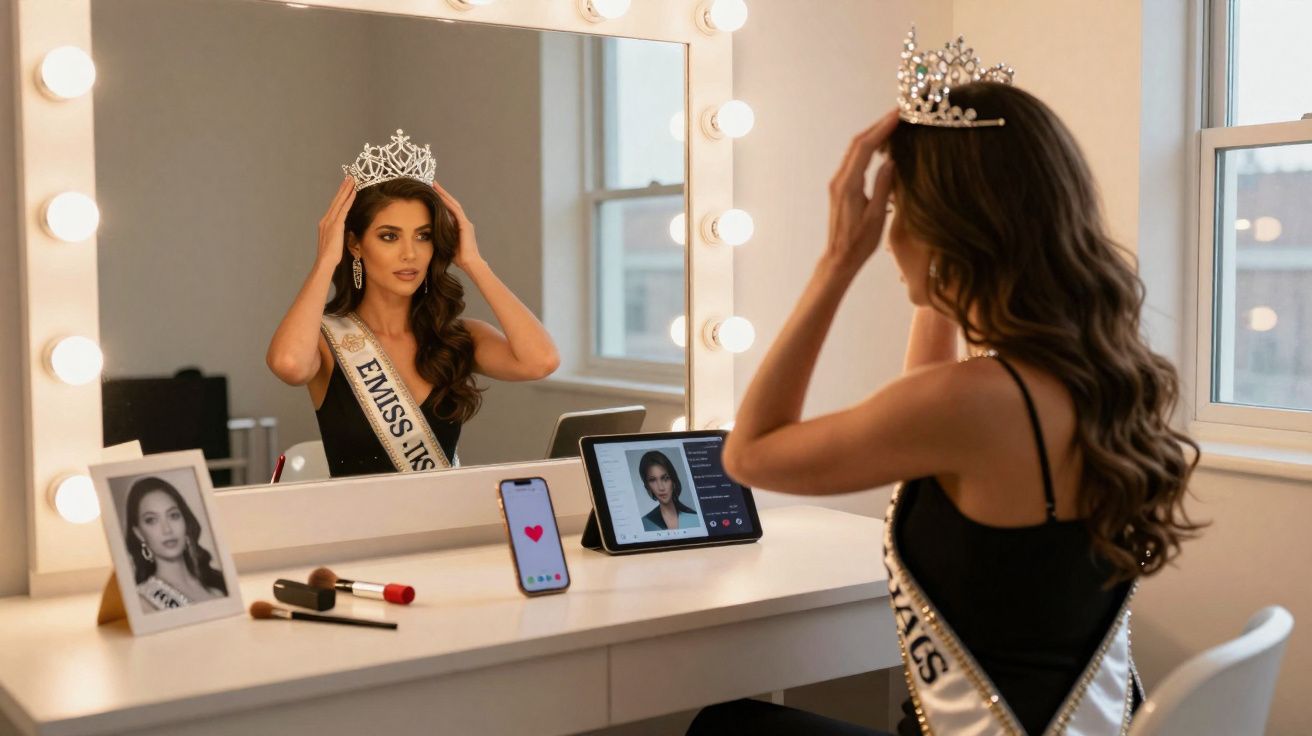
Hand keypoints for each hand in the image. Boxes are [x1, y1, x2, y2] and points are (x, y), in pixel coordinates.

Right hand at [317, 176, 355, 266]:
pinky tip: (353, 193)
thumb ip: (339, 233)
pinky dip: (348, 200)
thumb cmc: (331, 255)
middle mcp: (326, 219)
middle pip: (336, 200)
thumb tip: (346, 230)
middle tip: (349, 177)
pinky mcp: (336, 225)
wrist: (325, 261)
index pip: (334, 206)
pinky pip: (343, 209)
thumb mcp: (336, 241)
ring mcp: (330, 221)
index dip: (340, 195)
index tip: (345, 186)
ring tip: (352, 181)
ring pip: (339, 202)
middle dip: (343, 188)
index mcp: (325, 223)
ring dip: (346, 190)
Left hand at [431, 180, 483, 270]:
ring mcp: (465, 223)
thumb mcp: (445, 244)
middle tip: (432, 182)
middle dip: (442, 193)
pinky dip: (447, 203)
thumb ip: (440, 236)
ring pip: (453, 204)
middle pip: (451, 203)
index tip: (431, 193)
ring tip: (434, 185)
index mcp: (459, 226)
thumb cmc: (458, 258)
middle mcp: (463, 222)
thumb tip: (427, 233)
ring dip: (443, 194)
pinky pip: (455, 211)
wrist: (470, 264)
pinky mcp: (465, 225)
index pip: (449, 209)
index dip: (440, 200)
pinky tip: (439, 196)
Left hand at [825, 110, 897, 271]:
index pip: (865, 148)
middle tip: (899, 113)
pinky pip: (854, 160)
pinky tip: (881, 146)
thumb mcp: (877, 216)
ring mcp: (838, 182)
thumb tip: (890, 161)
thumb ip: (883, 186)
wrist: (839, 258)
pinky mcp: (840, 187)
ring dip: (873, 135)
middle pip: (857, 143)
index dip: (881, 128)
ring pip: (855, 150)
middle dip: (878, 126)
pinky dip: (868, 148)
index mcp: (849, 185)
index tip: (898, 115)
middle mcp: (840, 179)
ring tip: (893, 125)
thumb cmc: (860, 243)